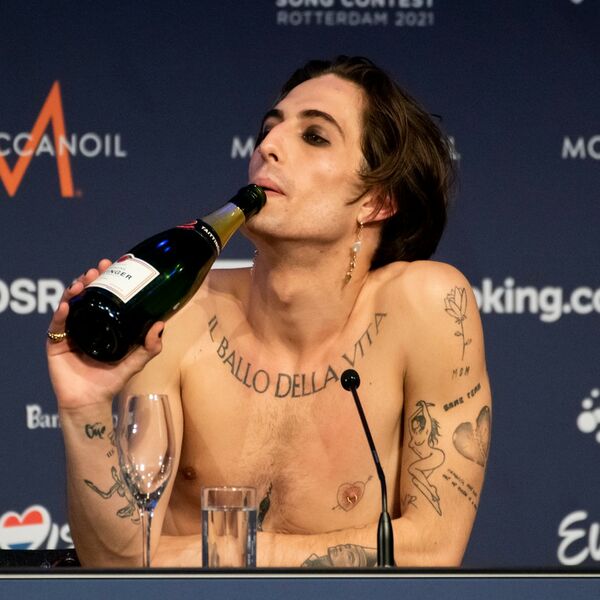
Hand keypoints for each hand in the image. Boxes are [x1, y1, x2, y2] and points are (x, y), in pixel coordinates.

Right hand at [47, 259, 163, 410]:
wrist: (91, 402)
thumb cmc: (111, 381)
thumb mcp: (136, 361)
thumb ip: (150, 346)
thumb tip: (160, 324)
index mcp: (104, 323)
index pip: (105, 294)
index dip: (108, 278)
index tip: (115, 263)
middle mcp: (87, 323)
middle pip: (86, 294)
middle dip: (91, 278)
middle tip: (98, 269)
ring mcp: (70, 332)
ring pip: (70, 304)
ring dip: (75, 290)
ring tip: (83, 282)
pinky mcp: (56, 343)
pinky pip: (57, 325)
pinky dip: (61, 313)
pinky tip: (68, 305)